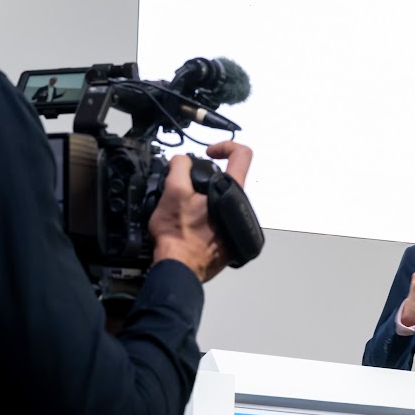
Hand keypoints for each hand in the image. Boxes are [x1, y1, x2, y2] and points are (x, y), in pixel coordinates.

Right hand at [149, 142, 253, 281]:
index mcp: (232, 192)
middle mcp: (241, 209)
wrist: (179, 267)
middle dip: (206, 181)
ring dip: (204, 202)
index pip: (242, 154)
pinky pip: (220, 221)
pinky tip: (191, 225)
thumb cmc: (177, 236)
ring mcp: (237, 226)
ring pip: (222, 202)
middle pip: (227, 181)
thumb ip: (180, 167)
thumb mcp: (172, 191)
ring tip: (186, 210)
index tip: (209, 154)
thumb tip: (183, 160)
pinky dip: (206, 219)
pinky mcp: (230, 242)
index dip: (225, 146)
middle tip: (188, 188)